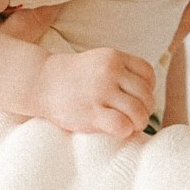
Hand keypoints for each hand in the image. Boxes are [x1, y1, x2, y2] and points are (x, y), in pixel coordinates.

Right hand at [32, 48, 155, 138]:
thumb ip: (121, 71)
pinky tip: (119, 131)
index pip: (147, 74)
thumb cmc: (73, 77)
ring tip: (131, 126)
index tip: (137, 99)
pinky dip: (126, 131)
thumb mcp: (99, 62)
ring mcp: (100, 92)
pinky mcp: (91, 113)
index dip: (148, 89)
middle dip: (145, 109)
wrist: (41, 82)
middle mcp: (110, 72)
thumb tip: (146, 95)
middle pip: (145, 95)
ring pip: (138, 111)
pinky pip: (122, 125)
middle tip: (136, 117)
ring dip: (139, 123)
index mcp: (114, 57)